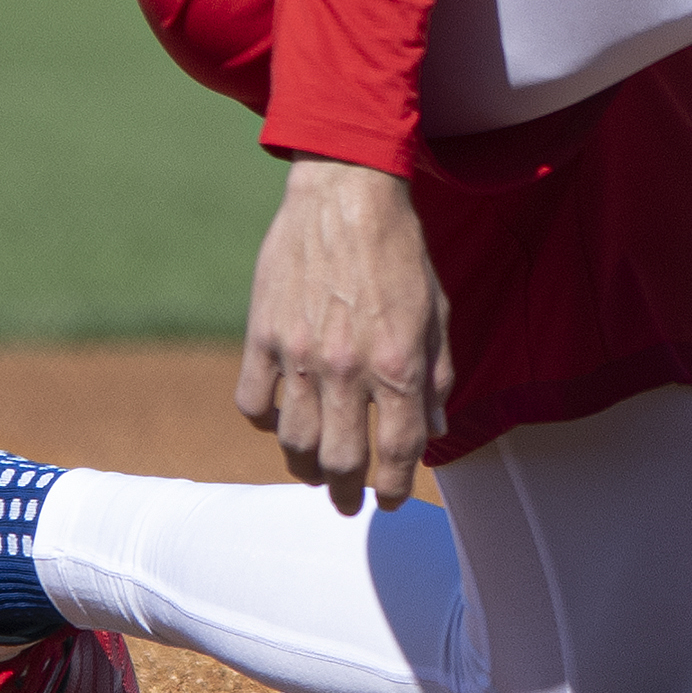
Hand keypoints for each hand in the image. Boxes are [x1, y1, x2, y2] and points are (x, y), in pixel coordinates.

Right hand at [236, 158, 452, 514]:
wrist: (346, 194)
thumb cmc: (399, 251)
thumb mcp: (437, 312)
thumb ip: (438, 376)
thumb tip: (435, 430)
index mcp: (398, 364)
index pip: (396, 451)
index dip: (394, 486)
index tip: (388, 498)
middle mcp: (348, 367)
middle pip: (341, 460)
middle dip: (348, 491)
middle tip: (349, 498)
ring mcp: (299, 354)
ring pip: (293, 442)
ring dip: (306, 466)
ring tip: (315, 470)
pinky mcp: (262, 336)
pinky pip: (253, 403)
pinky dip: (266, 421)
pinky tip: (281, 419)